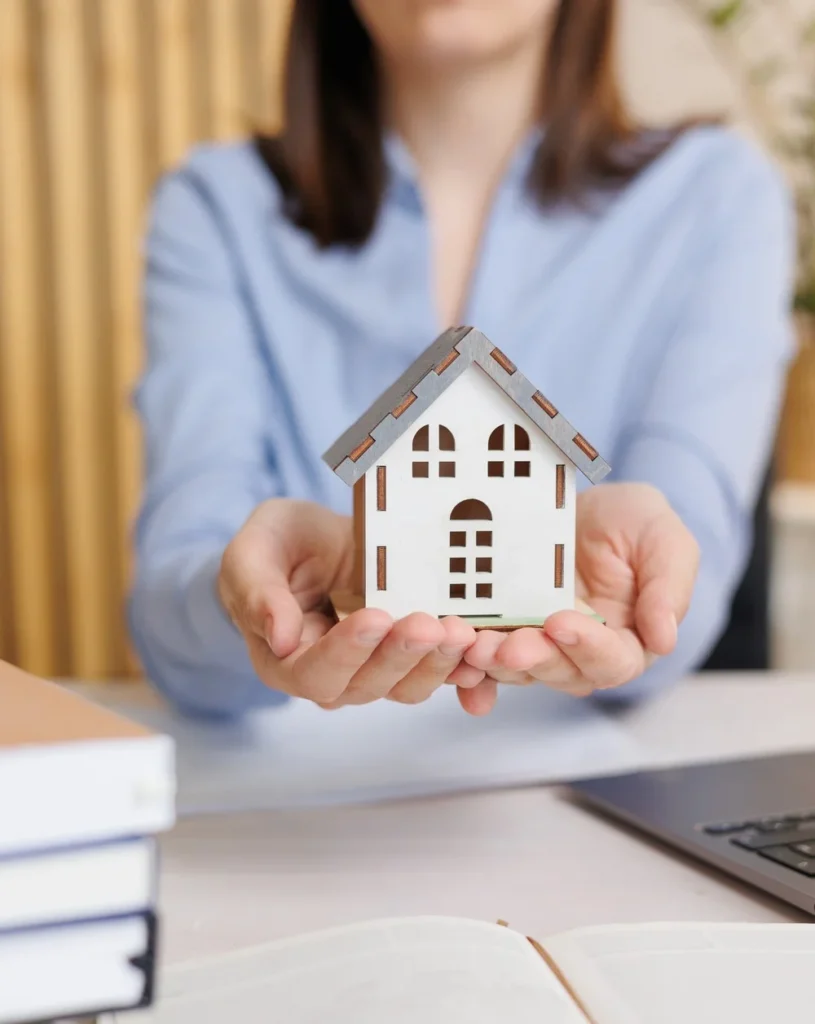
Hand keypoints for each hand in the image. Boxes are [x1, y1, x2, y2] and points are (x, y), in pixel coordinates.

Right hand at [218, 499, 481, 709]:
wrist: (315, 544)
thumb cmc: (279, 546)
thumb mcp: (256, 549)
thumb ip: (257, 589)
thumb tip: (280, 638)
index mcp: (285, 659)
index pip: (313, 672)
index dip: (346, 652)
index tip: (376, 618)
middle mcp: (331, 676)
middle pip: (366, 685)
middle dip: (401, 656)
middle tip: (430, 623)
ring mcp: (374, 670)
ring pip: (406, 686)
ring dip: (437, 665)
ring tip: (460, 632)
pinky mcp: (410, 658)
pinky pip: (438, 677)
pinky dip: (464, 678)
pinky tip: (482, 664)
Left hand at [457, 483, 698, 709]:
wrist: (587, 505)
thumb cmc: (635, 523)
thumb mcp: (665, 541)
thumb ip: (669, 588)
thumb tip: (665, 638)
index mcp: (627, 641)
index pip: (613, 661)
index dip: (587, 647)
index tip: (561, 622)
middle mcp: (580, 653)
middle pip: (559, 672)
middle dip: (533, 659)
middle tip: (509, 645)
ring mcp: (539, 642)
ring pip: (518, 668)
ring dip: (495, 664)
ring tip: (475, 645)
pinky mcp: (504, 627)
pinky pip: (485, 655)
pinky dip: (468, 667)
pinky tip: (454, 663)